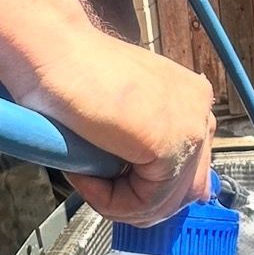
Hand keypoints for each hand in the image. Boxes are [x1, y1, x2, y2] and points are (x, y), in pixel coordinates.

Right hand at [18, 29, 214, 222]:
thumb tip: (151, 186)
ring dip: (119, 202)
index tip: (106, 174)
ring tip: (85, 176)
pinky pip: (145, 203)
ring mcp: (191, 127)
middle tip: (97, 184)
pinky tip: (84, 173)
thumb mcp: (123, 109)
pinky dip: (110, 200)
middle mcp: (200, 109)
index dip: (144, 184)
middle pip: (185, 190)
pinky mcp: (171, 145)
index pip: (189, 168)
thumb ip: (144, 140)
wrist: (53, 51)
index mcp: (192, 97)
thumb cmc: (70, 73)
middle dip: (139, 199)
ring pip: (164, 203)